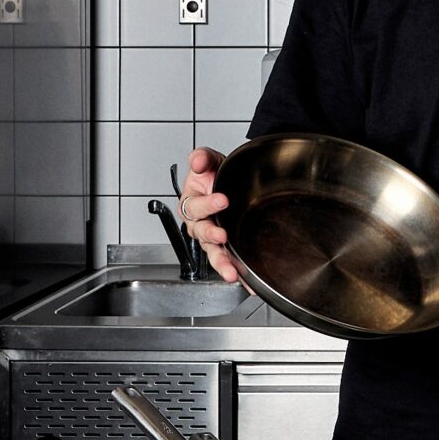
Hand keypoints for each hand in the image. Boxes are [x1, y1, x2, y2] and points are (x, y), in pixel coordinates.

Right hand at [180, 146, 240, 283]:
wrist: (230, 181)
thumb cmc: (214, 175)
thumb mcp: (209, 160)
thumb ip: (202, 158)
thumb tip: (197, 161)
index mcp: (191, 202)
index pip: (195, 206)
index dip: (207, 204)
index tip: (222, 199)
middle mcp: (199, 223)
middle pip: (200, 233)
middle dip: (211, 235)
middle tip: (222, 234)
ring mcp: (212, 237)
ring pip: (213, 252)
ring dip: (221, 262)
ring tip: (231, 272)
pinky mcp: (226, 246)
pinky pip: (229, 260)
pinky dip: (237, 272)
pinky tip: (246, 281)